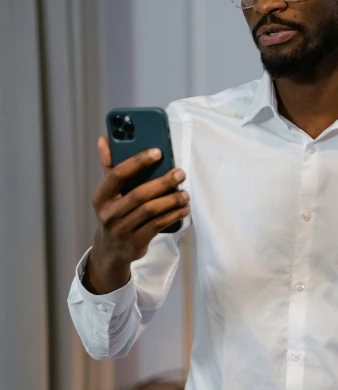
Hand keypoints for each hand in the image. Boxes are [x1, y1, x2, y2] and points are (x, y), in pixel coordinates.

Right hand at [84, 136, 190, 293]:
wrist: (112, 250)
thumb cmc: (114, 214)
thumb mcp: (108, 193)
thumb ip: (109, 166)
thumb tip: (104, 139)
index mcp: (101, 196)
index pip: (118, 174)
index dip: (138, 161)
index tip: (158, 152)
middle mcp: (109, 213)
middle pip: (139, 194)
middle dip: (163, 182)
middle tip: (180, 174)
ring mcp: (122, 229)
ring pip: (151, 210)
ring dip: (172, 200)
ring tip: (185, 194)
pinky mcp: (136, 241)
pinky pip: (158, 225)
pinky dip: (173, 215)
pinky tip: (183, 209)